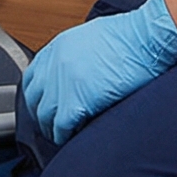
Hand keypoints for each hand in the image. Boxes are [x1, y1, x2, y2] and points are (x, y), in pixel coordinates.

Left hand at [22, 0, 176, 144]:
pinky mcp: (77, 102)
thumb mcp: (92, 37)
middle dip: (41, 113)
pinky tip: (71, 138)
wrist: (145, 40)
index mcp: (58, 47)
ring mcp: (63, 83)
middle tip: (50, 124)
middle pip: (34, 97)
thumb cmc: (128, 37)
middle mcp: (55, 64)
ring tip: (61, 135)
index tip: (41, 104)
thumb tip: (76, 71)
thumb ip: (76, 54)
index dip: (36, 94)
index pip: (32, 76)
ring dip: (51, 127)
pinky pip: (61, 126)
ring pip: (44, 115)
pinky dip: (63, 135)